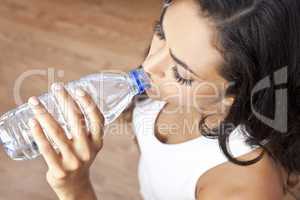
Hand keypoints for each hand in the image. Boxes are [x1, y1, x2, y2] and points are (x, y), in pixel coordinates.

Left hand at [28, 83, 103, 199]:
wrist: (75, 185)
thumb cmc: (80, 157)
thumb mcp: (89, 144)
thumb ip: (85, 127)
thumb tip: (69, 100)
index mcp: (97, 142)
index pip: (97, 119)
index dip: (89, 103)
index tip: (78, 89)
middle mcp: (87, 150)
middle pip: (76, 120)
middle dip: (65, 100)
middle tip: (55, 87)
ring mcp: (73, 160)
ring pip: (57, 132)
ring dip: (44, 114)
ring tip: (35, 102)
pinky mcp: (59, 169)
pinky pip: (46, 148)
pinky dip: (38, 134)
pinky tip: (32, 122)